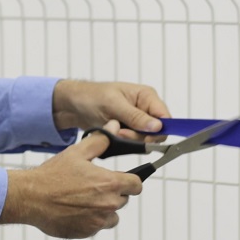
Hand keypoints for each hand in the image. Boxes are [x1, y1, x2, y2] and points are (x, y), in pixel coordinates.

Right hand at [0, 126, 142, 238]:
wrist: (30, 197)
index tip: (121, 179)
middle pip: (124, 200)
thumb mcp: (76, 153)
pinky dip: (89, 220)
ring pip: (112, 216)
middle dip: (113, 194)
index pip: (137, 185)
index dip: (130, 181)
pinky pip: (96, 227)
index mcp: (110, 183)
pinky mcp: (87, 232)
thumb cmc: (52, 175)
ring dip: (103, 210)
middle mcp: (108, 204)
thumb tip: (115, 127)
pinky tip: (74, 210)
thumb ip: (100, 141)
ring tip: (83, 200)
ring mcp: (98, 221)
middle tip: (92, 187)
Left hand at [51, 79, 168, 133]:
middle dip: (140, 137)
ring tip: (114, 132)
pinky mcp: (129, 131)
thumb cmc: (91, 96)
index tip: (144, 137)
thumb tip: (157, 127)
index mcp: (146, 96)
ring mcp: (137, 121)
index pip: (165, 118)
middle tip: (121, 134)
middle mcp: (145, 109)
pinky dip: (124, 143)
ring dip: (130, 140)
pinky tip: (113, 136)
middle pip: (156, 132)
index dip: (158, 130)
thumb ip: (135, 116)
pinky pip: (134, 143)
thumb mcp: (113, 104)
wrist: (74, 104)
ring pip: (145, 140)